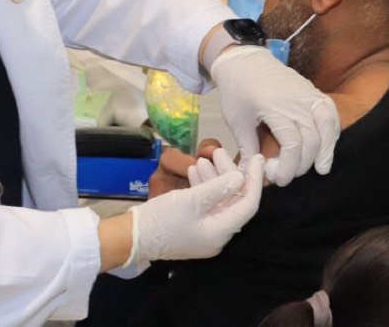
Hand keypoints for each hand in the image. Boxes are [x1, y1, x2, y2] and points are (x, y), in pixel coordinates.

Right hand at [128, 154, 263, 262]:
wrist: (132, 237)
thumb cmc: (162, 220)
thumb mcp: (191, 200)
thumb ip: (218, 187)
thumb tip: (241, 177)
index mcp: (221, 231)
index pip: (248, 204)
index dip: (254, 180)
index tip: (256, 158)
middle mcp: (217, 234)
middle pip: (232, 200)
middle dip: (228, 174)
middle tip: (219, 152)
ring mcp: (204, 231)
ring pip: (218, 200)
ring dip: (213, 178)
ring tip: (203, 158)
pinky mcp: (192, 226)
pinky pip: (205, 204)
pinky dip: (202, 187)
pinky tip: (193, 170)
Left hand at [210, 45, 339, 186]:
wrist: (242, 60)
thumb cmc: (236, 90)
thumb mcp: (236, 121)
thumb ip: (248, 148)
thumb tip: (254, 174)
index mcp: (273, 107)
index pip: (292, 144)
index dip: (289, 167)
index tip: (280, 180)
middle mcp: (295, 100)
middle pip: (311, 139)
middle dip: (303, 163)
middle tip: (292, 175)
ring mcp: (307, 93)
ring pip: (327, 124)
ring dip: (327, 149)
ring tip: (322, 168)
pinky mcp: (312, 90)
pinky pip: (330, 111)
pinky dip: (333, 130)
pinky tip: (327, 144)